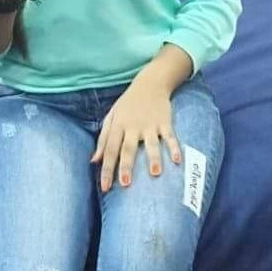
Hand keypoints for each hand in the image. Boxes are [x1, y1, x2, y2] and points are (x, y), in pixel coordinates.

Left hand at [91, 75, 181, 192]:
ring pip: (151, 143)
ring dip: (153, 158)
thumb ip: (103, 139)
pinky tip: (177, 160)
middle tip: (125, 183)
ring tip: (155, 173)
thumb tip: (94, 160)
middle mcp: (133, 126)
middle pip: (128, 148)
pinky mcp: (165, 122)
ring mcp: (150, 124)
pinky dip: (174, 147)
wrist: (150, 83)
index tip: (104, 188)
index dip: (107, 169)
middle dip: (127, 166)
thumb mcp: (112, 117)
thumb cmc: (128, 104)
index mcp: (118, 125)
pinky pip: (170, 136)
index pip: (110, 149)